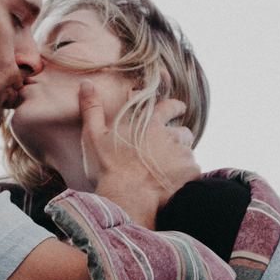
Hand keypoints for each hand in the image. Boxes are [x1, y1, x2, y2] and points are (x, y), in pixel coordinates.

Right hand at [79, 81, 199, 227]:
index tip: (179, 108)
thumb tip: (86, 83)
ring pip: (188, 153)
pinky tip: (172, 186)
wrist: (127, 195)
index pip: (169, 107)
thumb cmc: (109, 166)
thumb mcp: (94, 135)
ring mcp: (183, 154)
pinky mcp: (191, 172)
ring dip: (180, 160)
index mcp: (150, 123)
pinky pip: (193, 173)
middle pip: (183, 132)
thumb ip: (92, 108)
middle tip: (167, 151)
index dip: (175, 107)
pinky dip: (185, 178)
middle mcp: (171, 135)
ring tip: (166, 173)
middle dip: (179, 139)